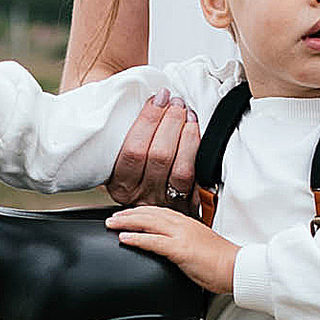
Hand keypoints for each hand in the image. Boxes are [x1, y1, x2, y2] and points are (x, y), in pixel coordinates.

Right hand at [104, 90, 199, 205]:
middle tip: (176, 103)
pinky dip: (200, 154)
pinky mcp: (189, 207)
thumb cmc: (136, 178)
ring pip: (181, 170)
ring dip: (187, 136)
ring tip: (188, 114)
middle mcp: (143, 197)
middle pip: (159, 157)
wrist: (152, 221)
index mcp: (121, 185)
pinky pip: (199, 181)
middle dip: (170, 122)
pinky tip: (198, 135)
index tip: (158, 99)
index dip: (148, 120)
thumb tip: (148, 102)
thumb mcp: (118, 163)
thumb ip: (125, 139)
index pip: (134, 150)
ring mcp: (167, 204)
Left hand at [106, 201, 238, 292]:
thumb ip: (183, 242)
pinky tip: (124, 239)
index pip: (158, 212)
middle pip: (149, 214)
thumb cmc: (221, 262)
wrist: (236, 268)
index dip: (139, 212)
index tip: (125, 214)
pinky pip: (153, 241)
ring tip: (112, 224)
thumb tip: (170, 247)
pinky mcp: (181, 249)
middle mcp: (183, 224)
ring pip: (148, 223)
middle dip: (127, 214)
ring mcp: (181, 235)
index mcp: (187, 223)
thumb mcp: (198, 246)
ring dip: (127, 223)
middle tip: (111, 218)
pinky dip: (137, 238)